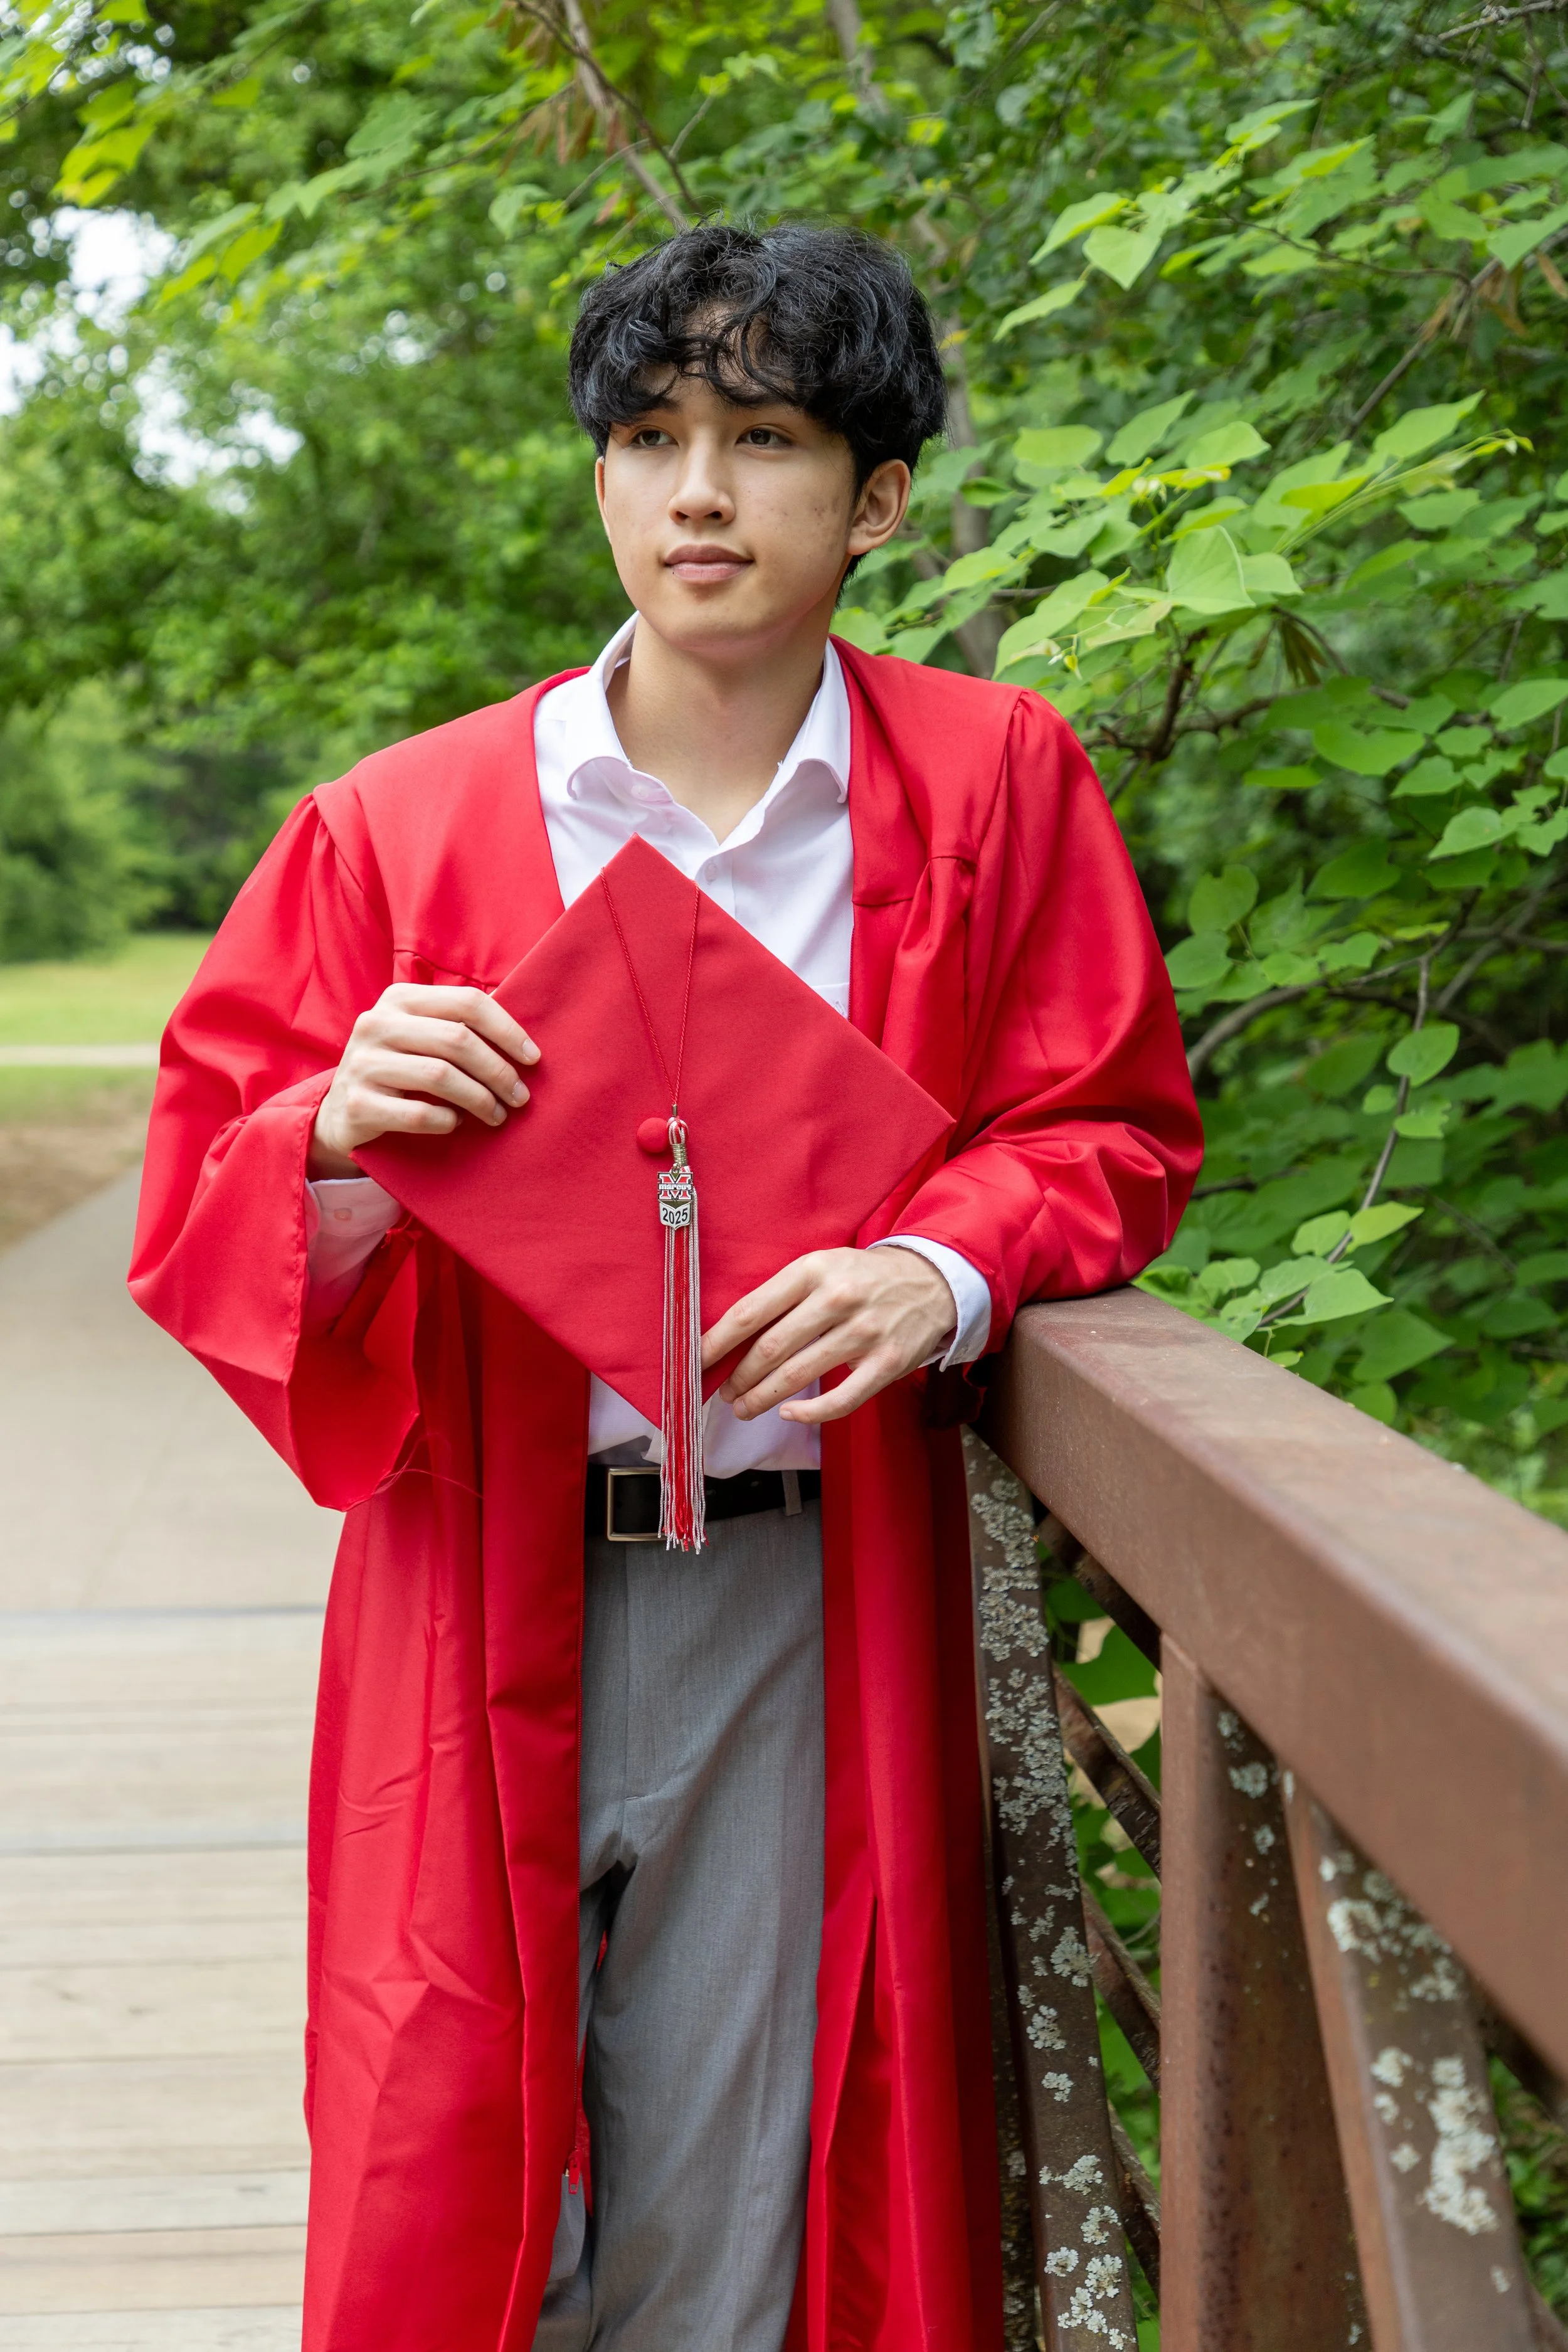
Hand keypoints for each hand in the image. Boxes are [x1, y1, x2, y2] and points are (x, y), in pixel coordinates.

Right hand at [309, 984, 538, 1177]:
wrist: (340, 1112)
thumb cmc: (398, 1070)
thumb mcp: (418, 1036)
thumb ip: (457, 1027)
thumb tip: (522, 1041)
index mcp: (399, 999)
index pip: (467, 1003)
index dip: (507, 1030)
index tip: (533, 1058)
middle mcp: (376, 1024)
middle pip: (457, 1041)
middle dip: (498, 1071)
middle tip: (520, 1096)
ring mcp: (363, 1064)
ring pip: (440, 1076)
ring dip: (480, 1099)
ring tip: (498, 1115)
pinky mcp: (357, 1104)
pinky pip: (418, 1114)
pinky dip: (446, 1121)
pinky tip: (456, 1124)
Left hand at [702, 1246, 955, 1425]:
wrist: (932, 1281)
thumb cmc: (863, 1277)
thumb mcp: (822, 1267)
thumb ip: (783, 1296)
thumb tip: (734, 1336)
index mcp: (813, 1270)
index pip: (751, 1311)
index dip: (717, 1342)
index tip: (694, 1361)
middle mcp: (837, 1299)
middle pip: (770, 1348)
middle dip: (738, 1378)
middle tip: (724, 1393)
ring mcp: (864, 1332)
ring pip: (798, 1375)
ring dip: (762, 1398)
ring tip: (744, 1408)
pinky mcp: (887, 1363)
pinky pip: (841, 1399)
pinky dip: (810, 1413)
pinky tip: (789, 1414)